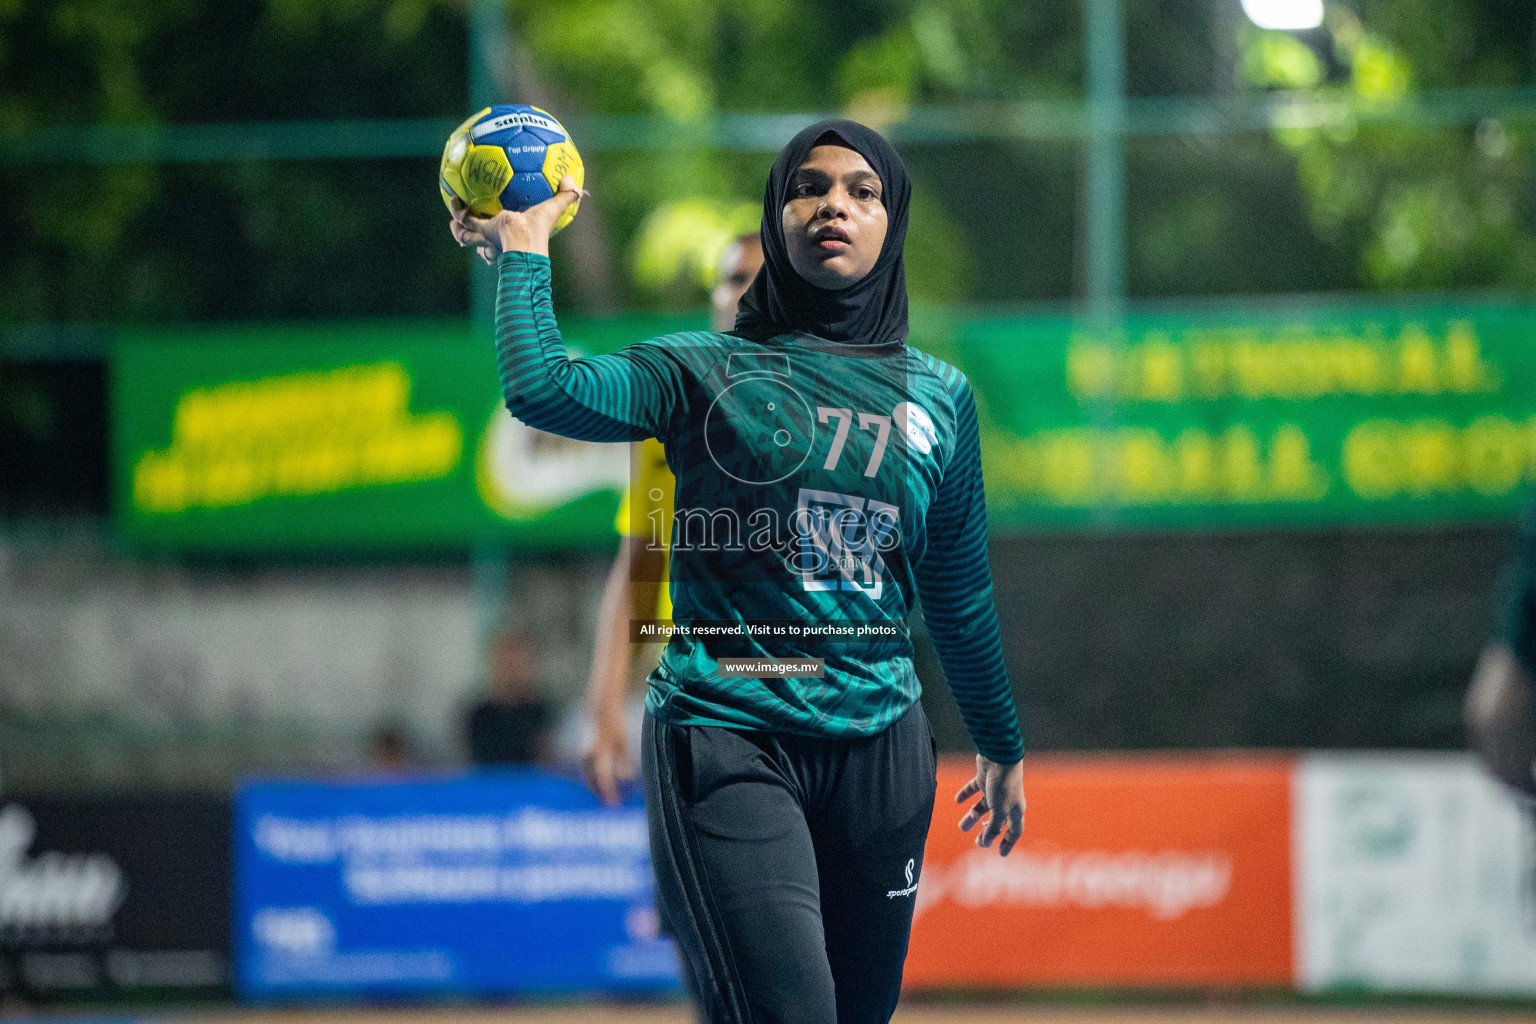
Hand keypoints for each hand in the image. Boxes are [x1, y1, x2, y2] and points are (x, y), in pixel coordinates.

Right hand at [448, 173, 582, 263]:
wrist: (524, 239)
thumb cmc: (540, 228)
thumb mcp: (554, 209)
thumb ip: (565, 195)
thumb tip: (571, 179)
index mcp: (515, 238)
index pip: (509, 241)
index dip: (506, 239)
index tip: (504, 227)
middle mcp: (500, 241)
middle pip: (484, 244)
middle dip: (478, 238)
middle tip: (474, 225)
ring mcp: (488, 238)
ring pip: (467, 235)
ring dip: (460, 228)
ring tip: (456, 215)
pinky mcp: (482, 230)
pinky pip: (465, 221)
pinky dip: (458, 211)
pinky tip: (454, 198)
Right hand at [582, 711, 635, 806]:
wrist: (599, 711)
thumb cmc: (615, 728)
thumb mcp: (623, 743)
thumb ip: (623, 761)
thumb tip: (626, 779)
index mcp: (600, 752)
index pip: (604, 777)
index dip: (610, 791)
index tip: (616, 804)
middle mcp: (588, 755)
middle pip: (594, 781)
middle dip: (603, 793)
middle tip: (613, 804)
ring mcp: (583, 755)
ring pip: (589, 778)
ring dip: (598, 788)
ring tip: (610, 797)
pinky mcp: (583, 755)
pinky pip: (589, 772)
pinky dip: (595, 780)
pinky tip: (604, 786)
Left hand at [956, 754, 1024, 855]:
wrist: (999, 755)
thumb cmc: (1004, 784)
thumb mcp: (999, 810)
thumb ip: (993, 827)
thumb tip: (987, 843)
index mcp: (1016, 810)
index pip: (1014, 830)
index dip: (1008, 842)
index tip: (1000, 854)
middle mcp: (1006, 801)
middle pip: (997, 820)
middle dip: (987, 832)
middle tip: (977, 843)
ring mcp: (995, 789)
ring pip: (983, 807)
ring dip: (973, 817)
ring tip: (961, 827)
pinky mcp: (984, 778)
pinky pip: (974, 788)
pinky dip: (966, 795)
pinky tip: (957, 800)